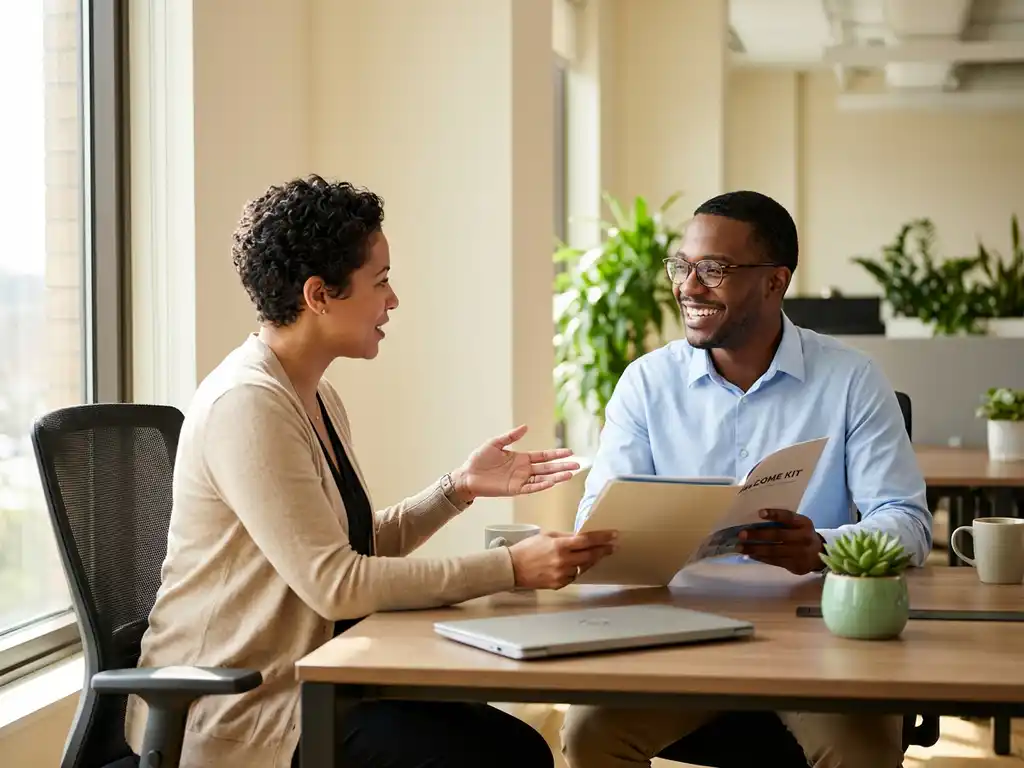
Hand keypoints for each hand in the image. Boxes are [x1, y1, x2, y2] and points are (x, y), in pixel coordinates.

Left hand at [450, 424, 579, 503]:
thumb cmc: (479, 460)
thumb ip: (510, 436)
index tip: (570, 452)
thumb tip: (525, 427)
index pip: (543, 456)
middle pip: (547, 468)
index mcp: (521, 458)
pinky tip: (552, 482)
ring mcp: (520, 480)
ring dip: (556, 477)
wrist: (467, 475)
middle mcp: (523, 470)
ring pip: (543, 478)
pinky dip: (542, 485)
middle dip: (562, 466)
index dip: (556, 454)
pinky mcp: (514, 489)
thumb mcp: (495, 443)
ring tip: (570, 474)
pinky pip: (531, 487)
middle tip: (578, 465)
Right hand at [507, 530, 617, 589]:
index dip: (602, 537)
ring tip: (596, 554)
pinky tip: (576, 565)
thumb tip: (582, 537)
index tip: (614, 535)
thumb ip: (565, 537)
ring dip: (591, 560)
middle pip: (590, 555)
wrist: (512, 568)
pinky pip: (574, 576)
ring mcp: (562, 574)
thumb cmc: (528, 549)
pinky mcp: (559, 584)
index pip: (586, 540)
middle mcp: (563, 561)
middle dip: (603, 550)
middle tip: (613, 546)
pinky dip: (577, 570)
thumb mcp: (547, 536)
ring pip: (583, 567)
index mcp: (560, 546)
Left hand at [738, 508, 824, 574]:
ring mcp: (799, 553)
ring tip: (740, 547)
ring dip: (754, 549)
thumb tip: (755, 519)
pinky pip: (774, 561)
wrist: (820, 555)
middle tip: (741, 534)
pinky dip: (760, 558)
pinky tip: (749, 555)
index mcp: (803, 523)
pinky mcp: (795, 565)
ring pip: (774, 551)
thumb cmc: (802, 534)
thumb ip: (784, 522)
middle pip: (778, 535)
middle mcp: (803, 537)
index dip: (775, 514)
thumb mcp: (799, 524)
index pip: (789, 517)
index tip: (759, 513)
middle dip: (758, 535)